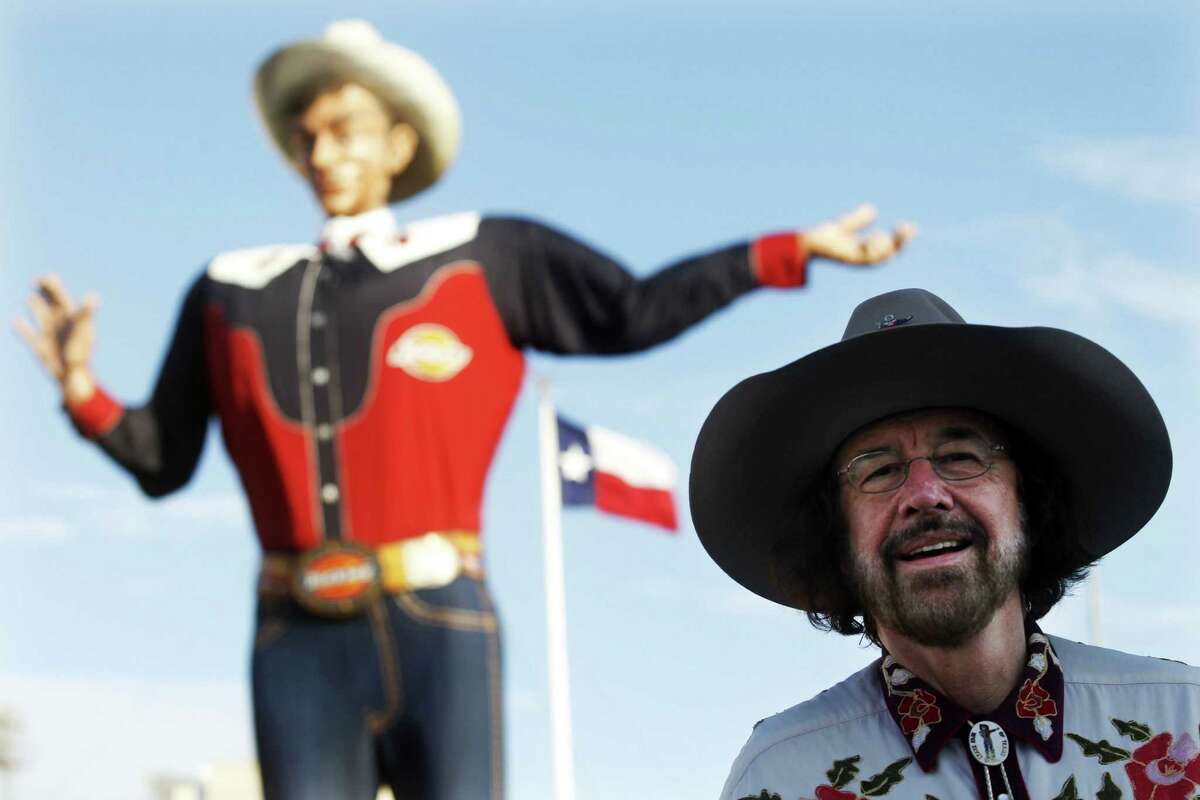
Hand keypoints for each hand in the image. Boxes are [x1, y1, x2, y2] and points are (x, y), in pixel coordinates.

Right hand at [12, 274, 97, 403]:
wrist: (73, 376)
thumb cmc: (81, 353)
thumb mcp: (82, 330)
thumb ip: (85, 313)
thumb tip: (93, 295)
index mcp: (71, 320)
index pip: (62, 299)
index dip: (55, 287)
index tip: (47, 276)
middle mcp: (60, 326)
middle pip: (51, 305)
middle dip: (45, 293)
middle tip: (37, 280)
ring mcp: (50, 336)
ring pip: (41, 318)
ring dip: (36, 307)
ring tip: (30, 297)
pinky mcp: (40, 348)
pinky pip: (28, 335)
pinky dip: (22, 328)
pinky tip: (14, 321)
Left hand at [804, 203, 916, 264]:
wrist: (805, 243)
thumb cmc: (822, 238)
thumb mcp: (844, 226)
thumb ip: (858, 220)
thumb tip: (873, 209)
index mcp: (863, 251)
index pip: (888, 248)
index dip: (901, 239)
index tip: (909, 226)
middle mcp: (862, 257)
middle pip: (889, 254)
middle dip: (901, 242)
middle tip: (908, 227)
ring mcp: (855, 259)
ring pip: (880, 258)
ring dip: (888, 245)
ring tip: (886, 233)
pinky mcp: (847, 258)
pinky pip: (867, 257)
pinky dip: (874, 248)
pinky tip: (876, 235)